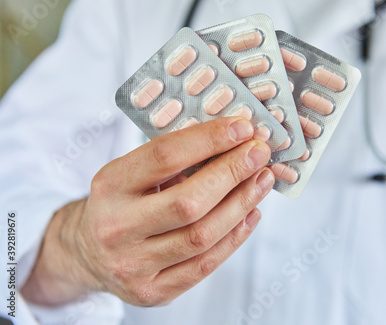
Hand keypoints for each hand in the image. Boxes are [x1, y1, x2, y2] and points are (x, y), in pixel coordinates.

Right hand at [21, 117, 274, 306]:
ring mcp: (133, 265)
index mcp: (109, 187)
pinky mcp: (153, 292)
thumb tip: (234, 140)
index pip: (164, 157)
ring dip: (242, 204)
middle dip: (232, 173)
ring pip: (202, 236)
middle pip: (188, 202)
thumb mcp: (131, 173)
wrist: (89, 253)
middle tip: (260, 153)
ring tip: (262, 180)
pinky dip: (236, 236)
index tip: (242, 128)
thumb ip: (174, 159)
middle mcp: (116, 228)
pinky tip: (251, 213)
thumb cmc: (121, 204)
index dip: (208, 140)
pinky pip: (205, 264)